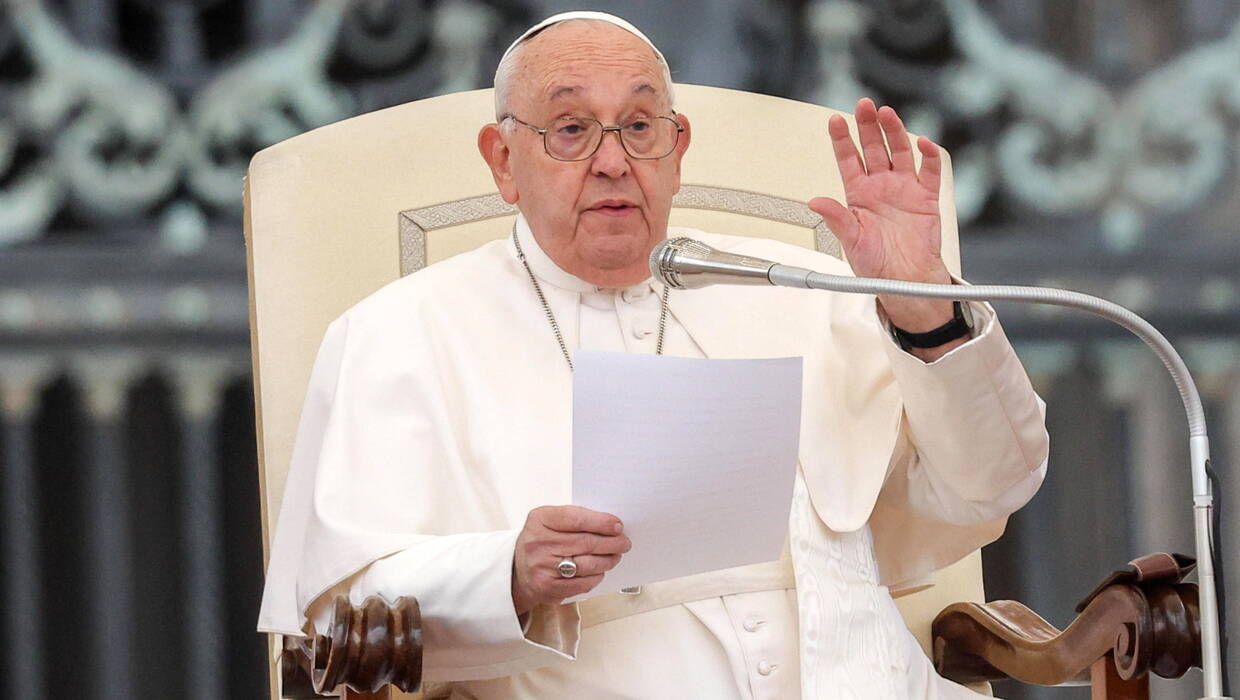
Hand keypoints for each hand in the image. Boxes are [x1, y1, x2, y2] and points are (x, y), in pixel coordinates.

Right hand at [512, 505, 630, 615]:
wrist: (517, 570)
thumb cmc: (541, 541)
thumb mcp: (549, 521)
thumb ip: (575, 518)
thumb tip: (610, 524)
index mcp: (540, 520)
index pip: (576, 519)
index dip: (601, 522)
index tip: (617, 525)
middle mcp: (538, 543)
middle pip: (585, 542)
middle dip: (611, 543)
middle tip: (624, 542)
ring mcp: (542, 567)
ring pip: (587, 564)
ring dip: (608, 560)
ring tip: (616, 556)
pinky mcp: (549, 588)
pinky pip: (583, 583)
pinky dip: (597, 576)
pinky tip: (601, 571)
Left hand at [808, 98, 957, 337]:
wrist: (905, 282)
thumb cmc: (875, 265)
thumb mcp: (851, 241)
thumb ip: (837, 218)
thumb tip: (814, 201)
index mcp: (858, 195)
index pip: (848, 160)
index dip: (842, 139)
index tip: (835, 120)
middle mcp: (881, 186)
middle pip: (874, 148)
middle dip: (868, 126)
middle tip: (864, 105)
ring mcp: (904, 189)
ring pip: (900, 152)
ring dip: (895, 132)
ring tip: (888, 114)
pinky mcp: (927, 198)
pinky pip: (930, 172)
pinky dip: (928, 157)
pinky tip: (923, 144)